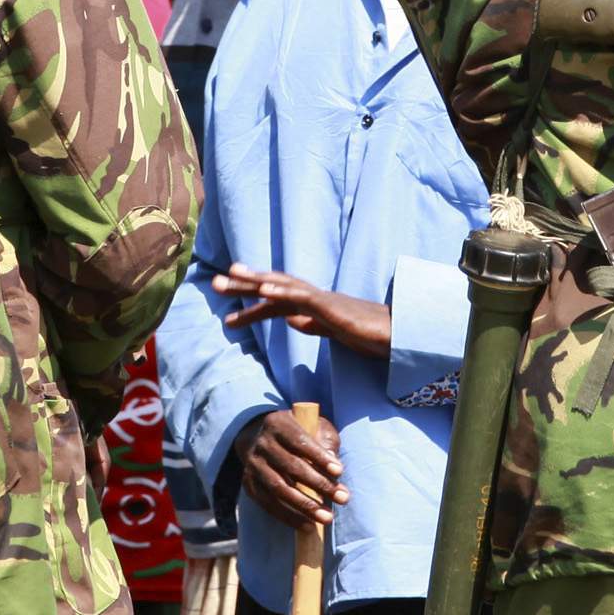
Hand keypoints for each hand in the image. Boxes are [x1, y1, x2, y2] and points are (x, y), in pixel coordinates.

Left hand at [214, 267, 391, 358]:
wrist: (398, 337)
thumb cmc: (369, 334)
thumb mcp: (334, 331)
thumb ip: (313, 324)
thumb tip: (292, 320)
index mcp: (313, 307)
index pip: (276, 301)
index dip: (252, 298)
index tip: (228, 297)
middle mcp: (315, 298)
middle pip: (274, 287)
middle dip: (245, 284)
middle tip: (215, 282)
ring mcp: (323, 301)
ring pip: (284, 287)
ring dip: (257, 281)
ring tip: (232, 277)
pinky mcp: (333, 308)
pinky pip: (304, 298)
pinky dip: (283, 291)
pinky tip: (265, 289)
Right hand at [237, 405, 344, 531]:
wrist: (259, 437)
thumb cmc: (297, 434)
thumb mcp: (313, 427)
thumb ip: (325, 443)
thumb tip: (335, 471)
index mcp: (278, 424)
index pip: (299, 441)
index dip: (319, 456)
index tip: (339, 471)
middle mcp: (262, 444)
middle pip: (290, 466)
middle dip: (319, 484)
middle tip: (343, 499)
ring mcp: (253, 465)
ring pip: (278, 488)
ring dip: (304, 506)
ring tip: (327, 518)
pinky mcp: (249, 484)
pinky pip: (268, 504)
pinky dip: (288, 516)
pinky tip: (307, 525)